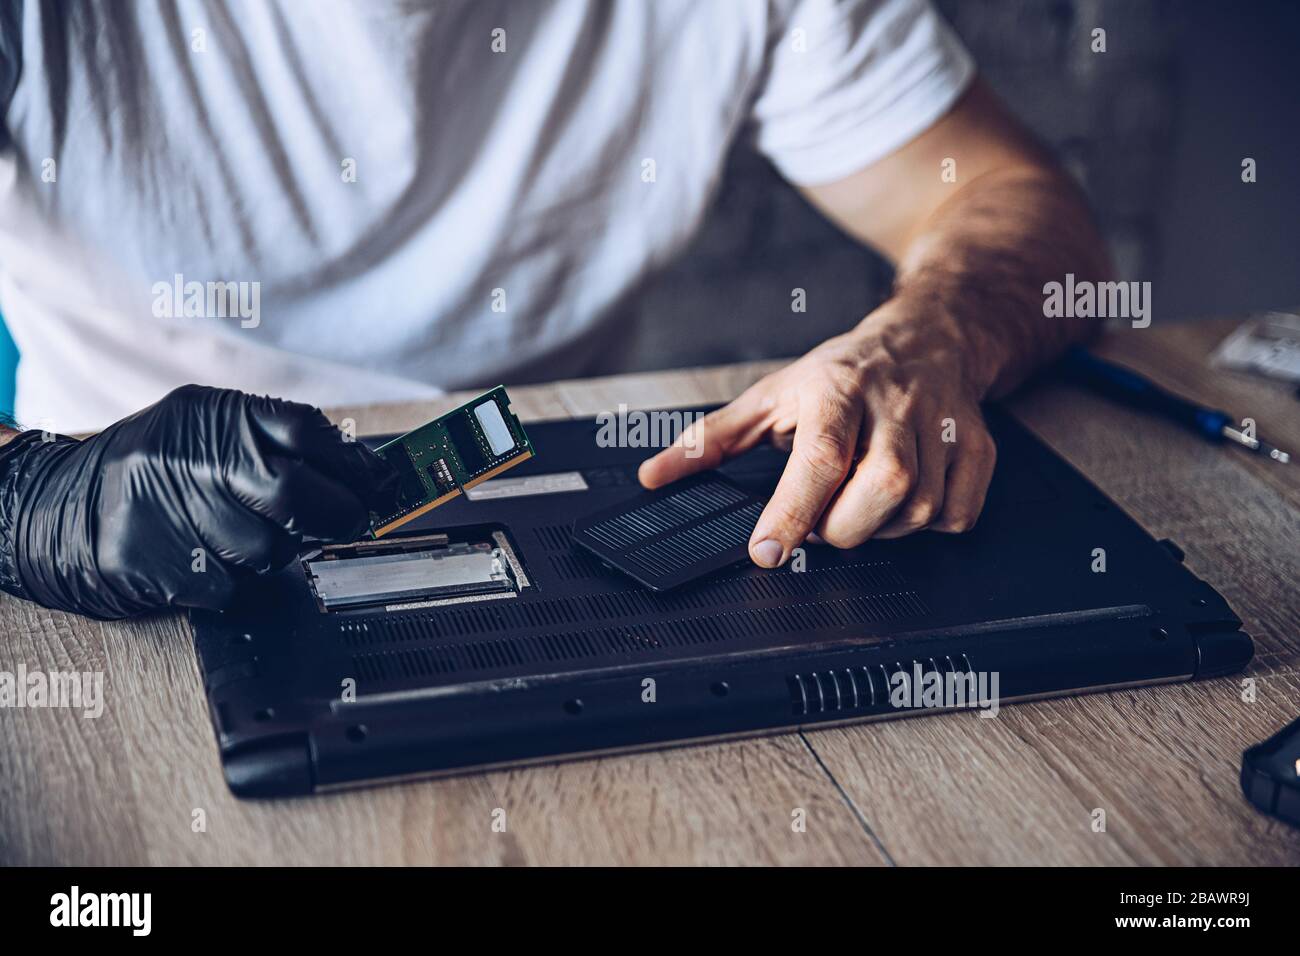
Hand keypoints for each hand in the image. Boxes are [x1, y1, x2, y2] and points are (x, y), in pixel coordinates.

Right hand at [0, 385, 397, 618]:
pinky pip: (229, 586)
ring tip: (242, 537)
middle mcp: (187, 455)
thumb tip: (365, 473)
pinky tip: (204, 560)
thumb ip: (277, 443)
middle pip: (294, 493)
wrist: (53, 509)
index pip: (303, 429)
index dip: (353, 464)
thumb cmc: (150, 472)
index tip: (381, 486)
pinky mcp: (152, 563)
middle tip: (348, 524)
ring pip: (267, 549)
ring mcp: (166, 509)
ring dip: (274, 553)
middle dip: (336, 516)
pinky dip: (231, 582)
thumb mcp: (206, 432)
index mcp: (209, 414)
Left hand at [639, 301, 997, 566]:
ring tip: (854, 503)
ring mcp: (944, 429)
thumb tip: (655, 475)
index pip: (820, 458)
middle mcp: (896, 407)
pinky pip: (955, 516)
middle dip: (841, 528)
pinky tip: (898, 502)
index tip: (766, 551)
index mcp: (838, 390)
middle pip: (881, 491)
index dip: (792, 512)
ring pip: (919, 511)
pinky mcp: (977, 451)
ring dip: (878, 529)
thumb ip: (710, 440)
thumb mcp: (770, 395)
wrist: (927, 337)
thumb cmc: (842, 373)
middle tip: (817, 523)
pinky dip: (923, 526)